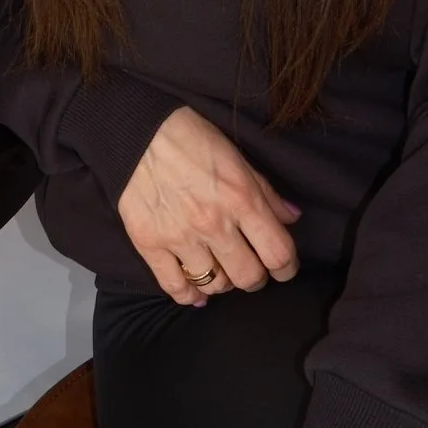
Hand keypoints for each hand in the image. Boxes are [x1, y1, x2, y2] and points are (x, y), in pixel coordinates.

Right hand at [116, 105, 299, 304]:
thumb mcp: (237, 157)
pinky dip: (188, 295)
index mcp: (241, 199)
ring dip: (224, 282)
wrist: (136, 131)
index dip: (287, 268)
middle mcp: (214, 224)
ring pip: (214, 285)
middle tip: (251, 267)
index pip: (278, 253)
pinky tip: (195, 292)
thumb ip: (265, 192)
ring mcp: (180, 237)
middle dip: (256, 277)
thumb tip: (291, 218)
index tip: (284, 268)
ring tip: (222, 270)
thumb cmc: (191, 138)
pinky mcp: (150, 244)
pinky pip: (174, 286)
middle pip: (249, 277)